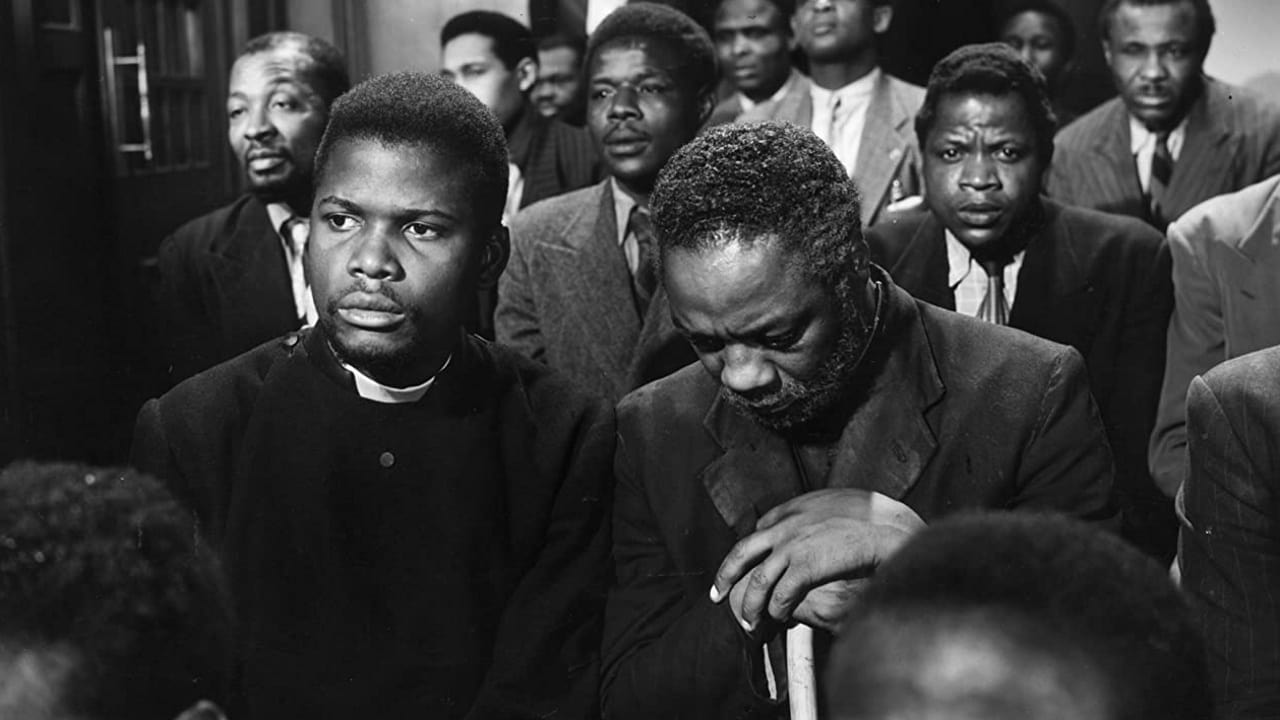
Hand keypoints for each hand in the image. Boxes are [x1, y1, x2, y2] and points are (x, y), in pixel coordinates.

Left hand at [710, 489, 923, 632]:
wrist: (887, 529)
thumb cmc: (869, 518)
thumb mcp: (834, 503)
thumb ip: (813, 513)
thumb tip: (804, 520)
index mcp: (792, 510)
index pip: (758, 532)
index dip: (750, 556)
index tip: (746, 570)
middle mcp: (786, 526)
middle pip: (742, 552)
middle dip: (726, 576)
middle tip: (718, 595)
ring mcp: (793, 545)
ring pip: (758, 580)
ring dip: (751, 605)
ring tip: (750, 622)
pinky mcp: (806, 564)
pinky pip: (781, 594)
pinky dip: (776, 609)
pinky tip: (779, 618)